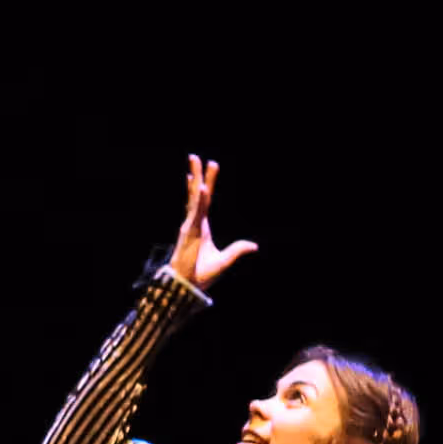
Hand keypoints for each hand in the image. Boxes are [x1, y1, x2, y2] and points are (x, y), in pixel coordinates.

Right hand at [167, 153, 258, 295]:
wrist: (188, 286)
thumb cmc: (201, 274)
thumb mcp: (225, 260)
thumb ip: (238, 250)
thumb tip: (254, 245)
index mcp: (201, 226)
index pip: (204, 201)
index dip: (206, 184)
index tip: (206, 169)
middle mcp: (194, 222)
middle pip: (196, 194)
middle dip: (198, 175)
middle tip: (196, 157)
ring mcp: (191, 225)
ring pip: (195, 198)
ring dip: (197, 179)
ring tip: (195, 161)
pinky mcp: (190, 232)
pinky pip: (196, 212)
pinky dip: (199, 200)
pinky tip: (202, 187)